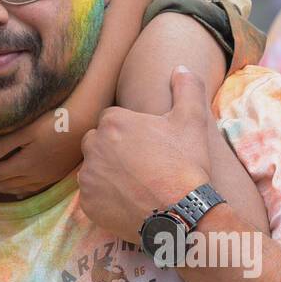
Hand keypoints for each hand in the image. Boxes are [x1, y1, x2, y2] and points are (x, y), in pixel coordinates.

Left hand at [0, 107, 77, 196]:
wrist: (83, 125)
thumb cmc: (53, 122)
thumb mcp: (26, 131)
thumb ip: (3, 145)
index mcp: (24, 164)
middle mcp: (34, 175)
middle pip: (5, 184)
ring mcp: (46, 177)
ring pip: (18, 188)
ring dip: (1, 189)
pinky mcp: (55, 176)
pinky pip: (33, 189)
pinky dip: (20, 191)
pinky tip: (17, 192)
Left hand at [77, 67, 212, 242]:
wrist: (181, 213)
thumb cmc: (186, 165)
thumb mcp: (192, 121)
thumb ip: (187, 89)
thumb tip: (181, 68)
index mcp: (113, 122)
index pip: (112, 120)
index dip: (130, 132)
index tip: (147, 146)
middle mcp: (93, 146)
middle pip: (98, 142)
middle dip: (114, 150)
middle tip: (141, 165)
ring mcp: (88, 177)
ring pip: (93, 169)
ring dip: (107, 173)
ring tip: (135, 184)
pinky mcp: (87, 204)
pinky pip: (92, 197)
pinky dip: (105, 199)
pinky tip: (128, 202)